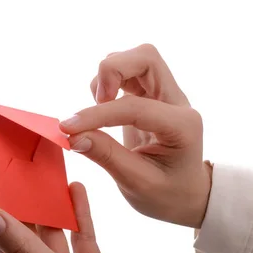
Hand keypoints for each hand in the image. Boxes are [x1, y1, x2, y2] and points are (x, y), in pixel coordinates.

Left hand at [0, 182, 174, 252]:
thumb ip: (25, 249)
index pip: (6, 239)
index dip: (3, 206)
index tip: (2, 174)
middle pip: (30, 233)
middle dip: (29, 201)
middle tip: (27, 166)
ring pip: (56, 233)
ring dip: (54, 205)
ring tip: (49, 172)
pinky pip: (81, 238)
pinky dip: (79, 214)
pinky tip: (76, 188)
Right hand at [59, 44, 211, 227]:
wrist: (184, 195)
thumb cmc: (167, 194)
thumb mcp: (136, 183)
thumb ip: (106, 155)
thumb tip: (72, 135)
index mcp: (183, 126)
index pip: (136, 107)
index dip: (97, 115)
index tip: (67, 129)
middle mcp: (177, 102)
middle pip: (146, 57)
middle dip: (112, 71)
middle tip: (96, 101)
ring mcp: (165, 94)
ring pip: (136, 58)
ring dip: (109, 75)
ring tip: (98, 107)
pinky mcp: (150, 93)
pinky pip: (127, 69)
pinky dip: (107, 80)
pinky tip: (102, 106)